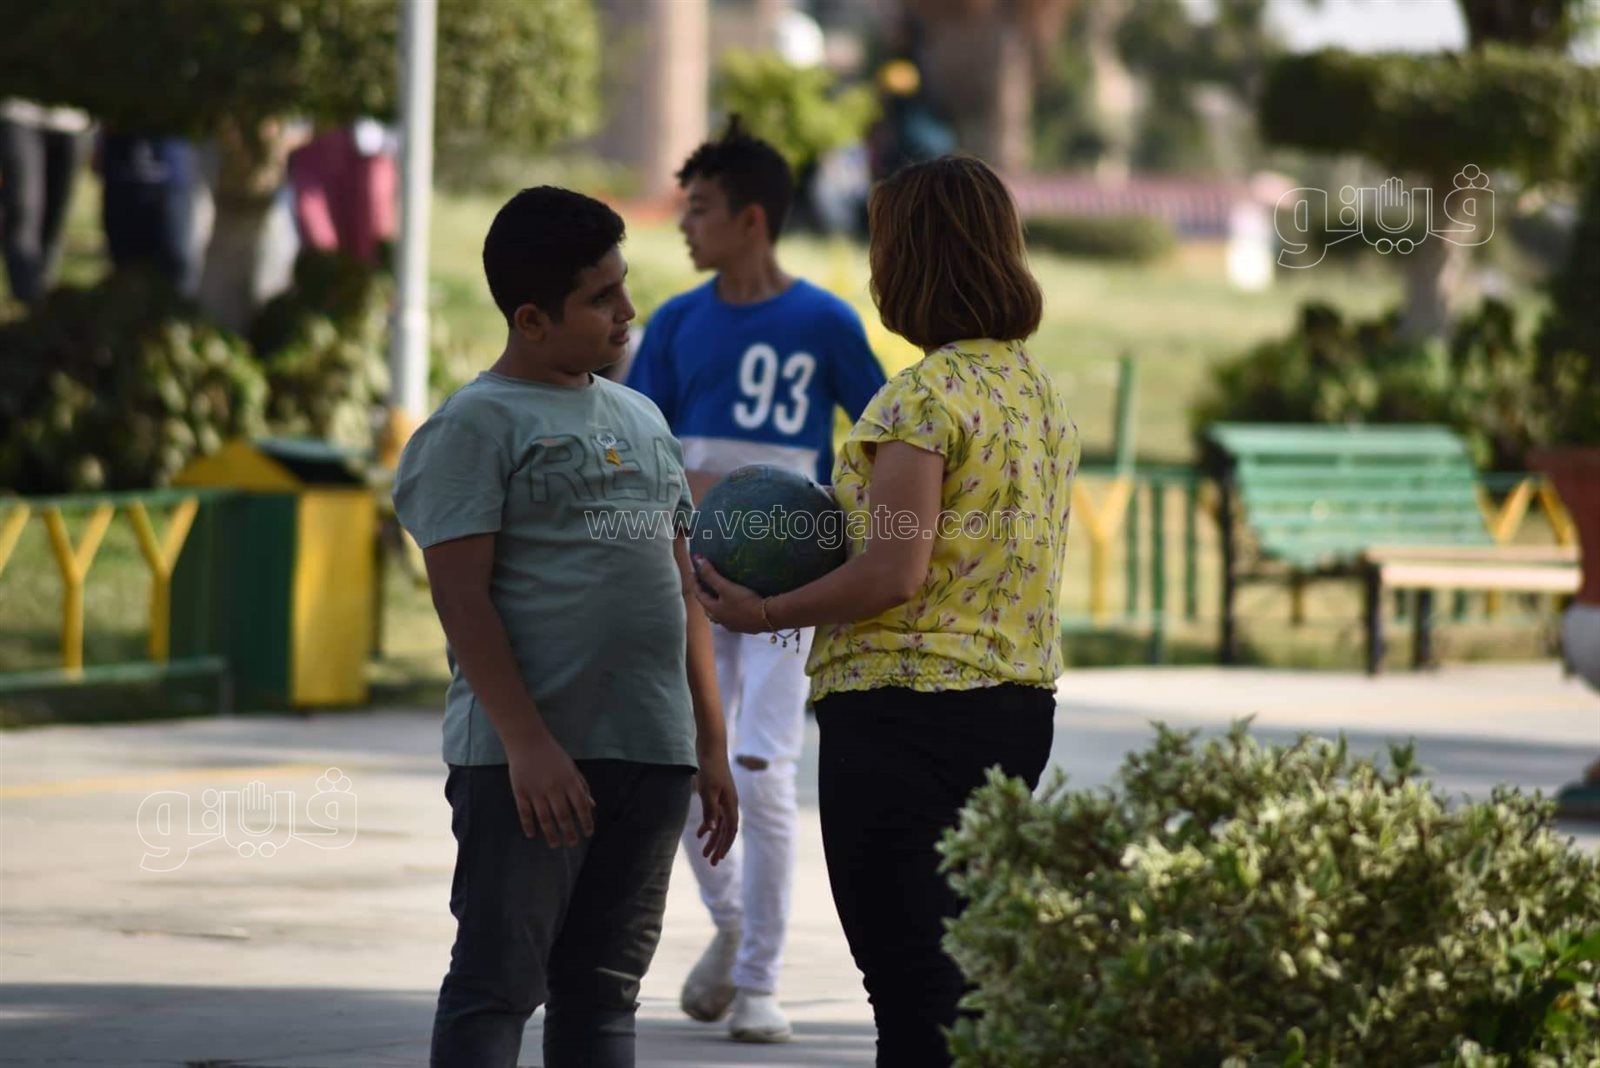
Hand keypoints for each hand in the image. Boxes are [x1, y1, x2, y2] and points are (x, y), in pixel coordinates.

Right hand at [506, 736, 594, 846]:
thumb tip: (592, 805)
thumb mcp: (572, 768)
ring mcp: (536, 791)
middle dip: (569, 833)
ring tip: (555, 845)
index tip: (588, 833)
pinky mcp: (520, 792)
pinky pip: (524, 812)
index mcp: (569, 781)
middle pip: (563, 816)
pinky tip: (532, 835)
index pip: (581, 806)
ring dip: (550, 834)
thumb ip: (582, 786)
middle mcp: (554, 788)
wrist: (527, 741)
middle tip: (572, 844)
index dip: (586, 821)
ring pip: (545, 818)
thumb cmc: (553, 754)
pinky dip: (528, 825)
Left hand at [692, 556, 765, 633]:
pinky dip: (728, 610)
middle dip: (704, 596)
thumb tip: (696, 560)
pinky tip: (734, 606)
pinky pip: (730, 617)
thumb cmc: (745, 602)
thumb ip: (711, 574)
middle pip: (707, 607)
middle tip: (705, 584)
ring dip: (716, 605)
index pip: (699, 595)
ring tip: (719, 595)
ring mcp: (732, 625)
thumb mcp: (726, 587)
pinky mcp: (743, 626)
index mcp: (714, 610)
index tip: (694, 573)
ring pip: (719, 614)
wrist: (768, 617)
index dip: (695, 583)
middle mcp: (720, 620)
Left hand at [694, 750, 738, 865]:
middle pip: (726, 831)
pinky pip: (714, 815)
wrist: (711, 746)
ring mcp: (724, 798)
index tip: (716, 859)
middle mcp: (730, 803)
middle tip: (711, 862)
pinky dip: (708, 825)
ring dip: (713, 839)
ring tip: (704, 852)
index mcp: (730, 804)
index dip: (724, 846)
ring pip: (720, 824)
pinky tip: (700, 833)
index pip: (730, 831)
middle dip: (719, 847)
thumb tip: (711, 831)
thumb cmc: (710, 767)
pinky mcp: (716, 793)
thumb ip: (710, 811)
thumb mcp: (707, 790)